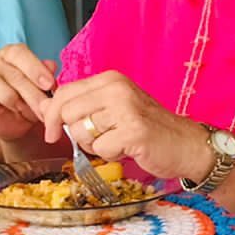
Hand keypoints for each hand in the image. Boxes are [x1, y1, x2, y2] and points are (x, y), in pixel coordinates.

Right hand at [0, 44, 57, 140]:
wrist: (17, 123)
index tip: (50, 85)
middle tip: (44, 108)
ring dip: (14, 101)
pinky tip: (2, 112)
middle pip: (12, 74)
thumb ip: (48, 75)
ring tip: (26, 112)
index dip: (35, 69)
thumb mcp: (43, 88)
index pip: (19, 53)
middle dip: (32, 94)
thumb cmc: (30, 99)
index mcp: (12, 54)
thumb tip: (51, 66)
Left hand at [40, 71, 211, 179]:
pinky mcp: (133, 132)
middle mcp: (117, 89)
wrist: (188, 145)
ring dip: (95, 145)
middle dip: (75, 133)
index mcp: (111, 80)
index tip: (53, 131)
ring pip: (81, 132)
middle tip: (97, 140)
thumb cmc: (150, 129)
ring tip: (118, 142)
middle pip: (67, 113)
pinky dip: (112, 155)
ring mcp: (126, 109)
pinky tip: (129, 150)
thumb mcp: (116, 107)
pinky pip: (100, 149)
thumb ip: (85, 105)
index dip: (52, 115)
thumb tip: (45, 110)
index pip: (63, 93)